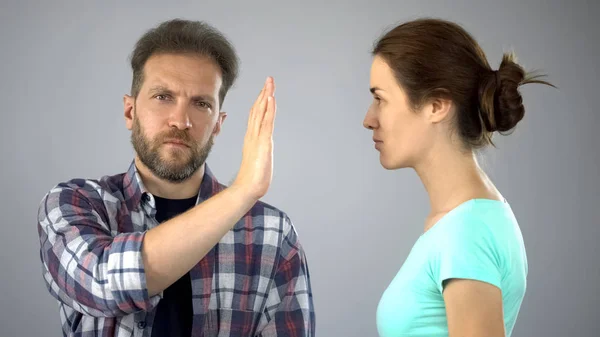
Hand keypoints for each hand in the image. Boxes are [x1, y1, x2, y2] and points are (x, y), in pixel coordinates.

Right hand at [232, 77, 276, 199]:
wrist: (247, 187)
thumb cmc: (252, 178)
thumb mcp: (257, 161)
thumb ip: (257, 154)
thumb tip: (259, 153)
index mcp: (252, 138)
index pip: (256, 116)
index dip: (261, 102)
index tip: (265, 91)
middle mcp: (253, 134)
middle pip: (258, 109)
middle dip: (264, 93)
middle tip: (269, 80)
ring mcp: (257, 137)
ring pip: (261, 112)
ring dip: (266, 96)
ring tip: (270, 83)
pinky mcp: (263, 142)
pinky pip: (266, 122)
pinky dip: (269, 109)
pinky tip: (271, 98)